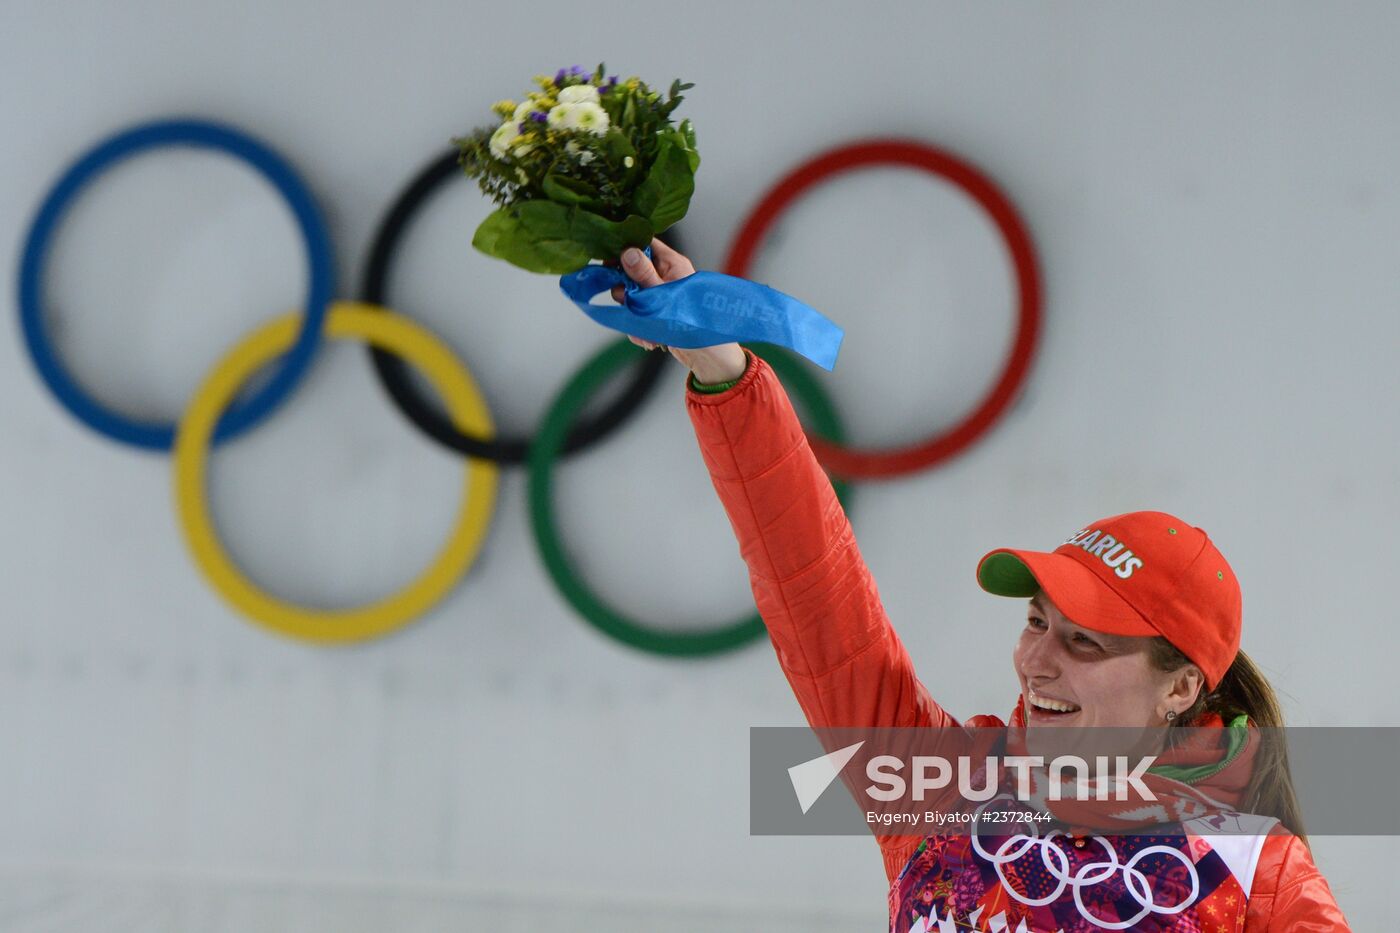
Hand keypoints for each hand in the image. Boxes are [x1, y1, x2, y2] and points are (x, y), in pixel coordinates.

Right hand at [610, 238, 747, 384]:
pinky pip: (638, 314)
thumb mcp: (664, 296)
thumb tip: (628, 252)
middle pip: (632, 270)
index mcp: (672, 263)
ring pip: (633, 295)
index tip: (610, 262)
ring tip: (644, 327)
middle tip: (626, 300)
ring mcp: (660, 295)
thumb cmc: (695, 323)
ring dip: (633, 313)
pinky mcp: (657, 312)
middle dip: (625, 289)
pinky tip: (649, 339)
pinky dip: (639, 328)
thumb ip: (644, 275)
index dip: (625, 249)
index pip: (644, 243)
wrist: (708, 357)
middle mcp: (666, 276)